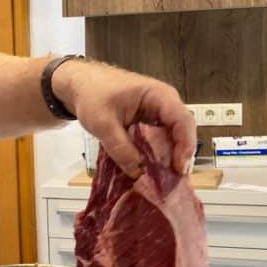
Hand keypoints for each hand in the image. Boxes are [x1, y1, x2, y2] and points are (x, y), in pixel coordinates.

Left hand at [51, 58, 194, 176]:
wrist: (81, 84)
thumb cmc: (92, 94)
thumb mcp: (103, 123)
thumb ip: (120, 148)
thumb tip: (137, 173)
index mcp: (159, 95)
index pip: (183, 121)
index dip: (185, 146)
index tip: (178, 169)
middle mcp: (165, 103)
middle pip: (183, 132)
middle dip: (180, 156)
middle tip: (173, 181)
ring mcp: (159, 113)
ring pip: (174, 138)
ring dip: (171, 158)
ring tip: (165, 180)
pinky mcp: (151, 122)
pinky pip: (162, 139)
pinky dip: (160, 154)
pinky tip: (153, 170)